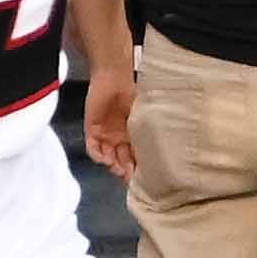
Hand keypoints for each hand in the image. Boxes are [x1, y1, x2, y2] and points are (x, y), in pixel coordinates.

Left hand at [81, 50, 138, 175]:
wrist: (113, 77)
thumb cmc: (132, 92)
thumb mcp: (145, 115)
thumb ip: (148, 131)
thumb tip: (164, 148)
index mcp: (134, 135)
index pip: (137, 157)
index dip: (140, 169)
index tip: (145, 179)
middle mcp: (120, 138)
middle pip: (122, 161)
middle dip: (127, 171)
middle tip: (131, 180)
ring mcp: (105, 135)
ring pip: (108, 158)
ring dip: (113, 165)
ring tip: (119, 169)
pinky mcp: (92, 130)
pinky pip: (93, 148)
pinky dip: (98, 155)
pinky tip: (105, 159)